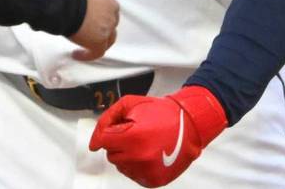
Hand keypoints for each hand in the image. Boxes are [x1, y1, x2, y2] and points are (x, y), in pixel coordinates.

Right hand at [61, 0, 118, 60]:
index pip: (106, 0)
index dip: (97, 7)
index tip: (86, 12)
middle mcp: (111, 5)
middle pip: (110, 17)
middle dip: (100, 22)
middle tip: (85, 27)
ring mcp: (108, 23)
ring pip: (108, 35)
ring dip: (98, 38)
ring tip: (84, 43)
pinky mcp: (100, 39)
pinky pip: (98, 51)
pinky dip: (89, 54)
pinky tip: (78, 54)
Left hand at [88, 86, 227, 186]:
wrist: (190, 125)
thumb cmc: (161, 112)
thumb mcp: (129, 104)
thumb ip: (107, 120)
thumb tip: (94, 142)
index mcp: (132, 137)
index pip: (102, 141)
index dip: (106, 133)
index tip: (113, 130)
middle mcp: (139, 157)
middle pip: (111, 154)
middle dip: (118, 142)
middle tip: (134, 133)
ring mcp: (147, 171)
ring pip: (121, 165)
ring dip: (126, 154)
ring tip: (143, 142)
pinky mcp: (154, 180)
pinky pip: (133, 174)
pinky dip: (136, 164)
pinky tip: (148, 153)